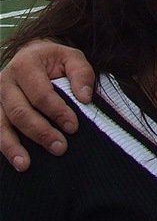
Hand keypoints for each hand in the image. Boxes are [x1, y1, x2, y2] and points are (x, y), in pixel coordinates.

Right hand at [0, 41, 94, 170]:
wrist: (31, 56)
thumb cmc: (54, 60)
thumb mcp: (72, 57)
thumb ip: (81, 74)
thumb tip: (85, 98)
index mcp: (25, 64)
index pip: (41, 94)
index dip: (57, 112)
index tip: (73, 127)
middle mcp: (5, 81)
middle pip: (20, 112)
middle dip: (40, 132)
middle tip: (60, 147)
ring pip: (1, 125)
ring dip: (13, 146)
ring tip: (26, 165)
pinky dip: (4, 148)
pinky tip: (15, 162)